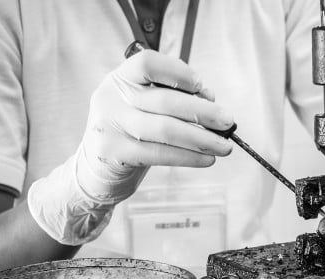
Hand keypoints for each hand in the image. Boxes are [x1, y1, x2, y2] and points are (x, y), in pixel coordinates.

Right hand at [28, 50, 233, 244]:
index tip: (204, 89)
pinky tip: (206, 159)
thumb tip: (210, 100)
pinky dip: (188, 157)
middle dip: (203, 112)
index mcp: (121, 78)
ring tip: (224, 146)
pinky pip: (160, 154)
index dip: (180, 73)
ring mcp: (111, 126)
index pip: (149, 63)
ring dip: (201, 138)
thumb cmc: (130, 131)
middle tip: (228, 122)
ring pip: (165, 130)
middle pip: (164, 101)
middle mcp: (111, 98)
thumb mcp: (143, 106)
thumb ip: (172, 98)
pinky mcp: (115, 153)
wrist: (96, 168)